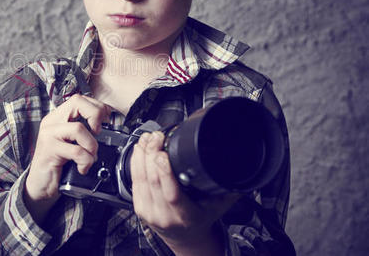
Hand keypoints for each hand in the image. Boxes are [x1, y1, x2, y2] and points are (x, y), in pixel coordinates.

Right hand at [24, 94, 110, 223]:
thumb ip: (83, 132)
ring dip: (91, 145)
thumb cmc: (59, 165)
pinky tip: (82, 168)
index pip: (79, 99)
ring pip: (79, 128)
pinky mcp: (49, 150)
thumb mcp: (71, 143)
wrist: (40, 187)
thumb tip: (108, 124)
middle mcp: (51, 122)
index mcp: (57, 117)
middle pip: (77, 102)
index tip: (105, 121)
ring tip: (90, 157)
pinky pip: (76, 151)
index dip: (97, 107)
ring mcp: (48, 135)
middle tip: (98, 133)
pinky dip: (85, 161)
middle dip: (96, 115)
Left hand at [130, 131, 239, 254]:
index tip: (164, 151)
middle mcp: (164, 215)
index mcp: (185, 215)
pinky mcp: (139, 206)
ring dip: (142, 154)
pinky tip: (140, 149)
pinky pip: (134, 180)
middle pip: (152, 180)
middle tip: (156, 136)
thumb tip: (240, 170)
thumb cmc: (200, 220)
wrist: (185, 238)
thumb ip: (226, 188)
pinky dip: (136, 161)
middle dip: (152, 153)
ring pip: (140, 178)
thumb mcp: (217, 206)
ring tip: (148, 138)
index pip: (171, 193)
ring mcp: (149, 211)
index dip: (164, 170)